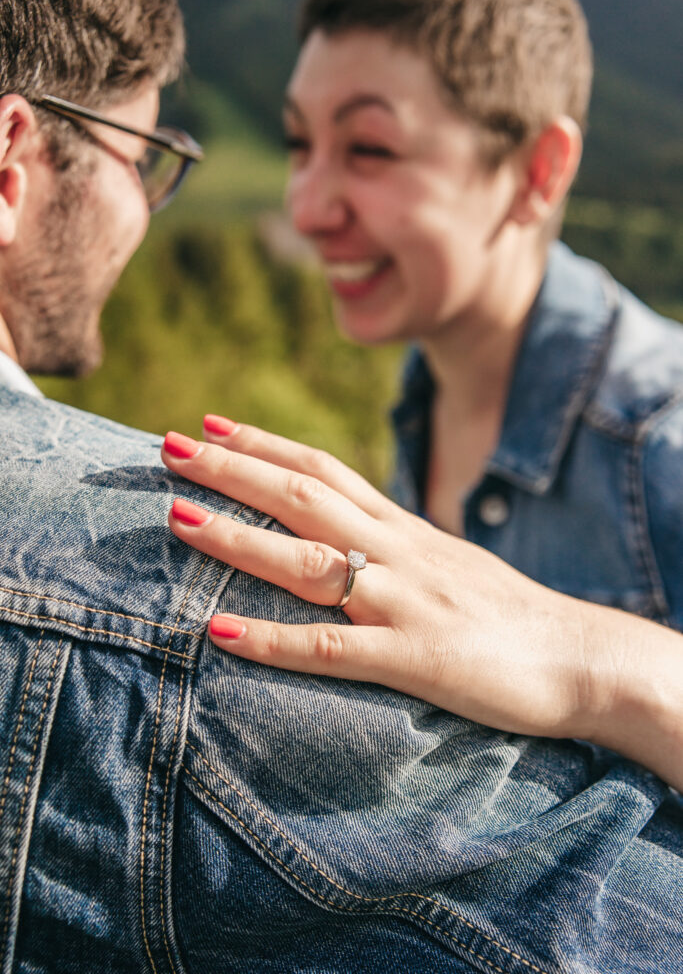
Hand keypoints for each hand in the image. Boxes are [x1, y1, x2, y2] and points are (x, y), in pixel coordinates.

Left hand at [161, 419, 602, 740]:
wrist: (582, 657)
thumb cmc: (510, 613)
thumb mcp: (446, 561)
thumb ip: (394, 545)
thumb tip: (344, 534)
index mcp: (403, 528)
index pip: (324, 468)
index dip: (264, 444)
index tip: (211, 424)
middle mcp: (397, 552)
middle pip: (303, 497)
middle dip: (232, 470)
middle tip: (169, 448)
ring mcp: (404, 602)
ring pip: (307, 562)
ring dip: (238, 539)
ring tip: (178, 519)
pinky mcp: (414, 659)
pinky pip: (331, 649)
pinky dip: (272, 640)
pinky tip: (219, 634)